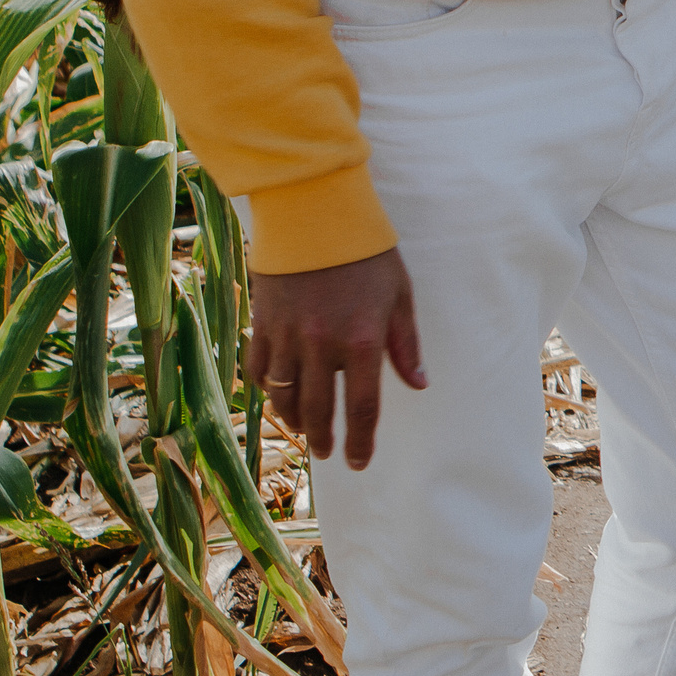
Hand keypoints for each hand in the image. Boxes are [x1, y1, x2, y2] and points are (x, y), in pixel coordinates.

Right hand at [246, 247, 425, 469]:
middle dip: (323, 438)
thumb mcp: (399, 295)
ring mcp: (287, 336)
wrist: (315, 213)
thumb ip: (406, 344)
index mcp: (362, 341)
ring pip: (283, 395)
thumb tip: (417, 384)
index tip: (358, 462)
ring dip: (293, 419)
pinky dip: (267, 386)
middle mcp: (321, 346)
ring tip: (305, 428)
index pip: (360, 408)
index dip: (359, 441)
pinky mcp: (262, 322)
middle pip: (317, 411)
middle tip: (327, 453)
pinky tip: (277, 392)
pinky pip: (258, 368)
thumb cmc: (367, 252)